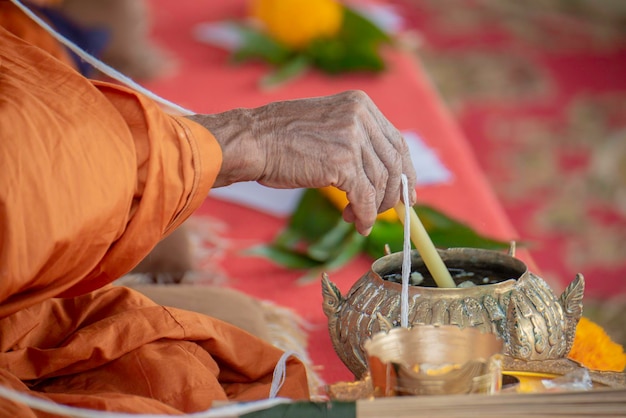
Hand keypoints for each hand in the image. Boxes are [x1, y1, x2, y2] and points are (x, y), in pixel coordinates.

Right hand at [187, 90, 416, 234]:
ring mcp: (353, 138)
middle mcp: (360, 116)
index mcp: (359, 104)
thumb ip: (354, 141)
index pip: (396, 142)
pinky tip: (357, 223)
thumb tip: (379, 172)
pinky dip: (364, 215)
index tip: (406, 192)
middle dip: (393, 193)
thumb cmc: (280, 139)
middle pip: (395, 163)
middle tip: (385, 211)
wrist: (252, 141)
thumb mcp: (326, 126)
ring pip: (381, 183)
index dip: (405, 171)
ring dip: (373, 207)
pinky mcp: (342, 162)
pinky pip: (365, 197)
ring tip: (356, 217)